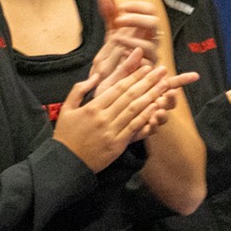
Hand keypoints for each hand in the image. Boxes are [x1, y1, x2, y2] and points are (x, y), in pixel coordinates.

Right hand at [53, 50, 177, 169]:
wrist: (66, 163)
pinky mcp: (117, 145)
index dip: (134, 76)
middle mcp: (103, 117)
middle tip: (162, 71)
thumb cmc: (66, 135)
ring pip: (135, 110)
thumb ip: (80, 89)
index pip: (118, 88)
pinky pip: (134, 128)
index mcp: (92, 107)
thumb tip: (96, 77)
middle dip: (148, 82)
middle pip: (130, 95)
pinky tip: (157, 107)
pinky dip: (146, 116)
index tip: (147, 67)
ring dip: (152, 96)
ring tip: (165, 86)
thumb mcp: (67, 109)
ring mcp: (111, 131)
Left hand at [85, 0, 162, 91]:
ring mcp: (150, 56)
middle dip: (135, 19)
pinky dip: (132, 59)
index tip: (122, 7)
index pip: (150, 10)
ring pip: (149, 45)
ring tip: (115, 39)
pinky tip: (122, 56)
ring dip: (131, 40)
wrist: (116, 79)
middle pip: (154, 23)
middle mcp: (151, 41)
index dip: (138, 6)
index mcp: (146, 29)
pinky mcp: (146, 72)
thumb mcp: (112, 32)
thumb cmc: (118, 54)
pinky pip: (144, 64)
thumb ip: (110, 15)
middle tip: (118, 21)